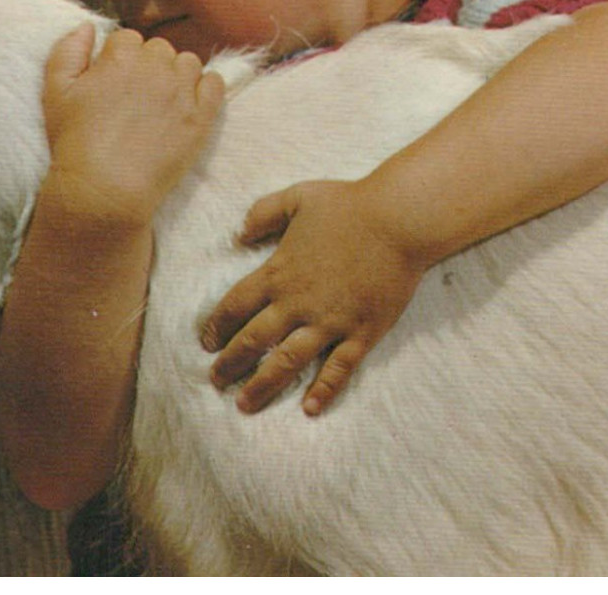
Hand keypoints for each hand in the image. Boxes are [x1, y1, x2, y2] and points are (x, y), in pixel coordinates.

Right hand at [42, 23, 225, 227]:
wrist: (105, 190)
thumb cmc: (75, 142)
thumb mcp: (55, 91)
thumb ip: (67, 50)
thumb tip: (87, 26)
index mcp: (121, 55)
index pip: (127, 39)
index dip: (119, 60)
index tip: (113, 83)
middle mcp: (156, 65)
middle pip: (159, 49)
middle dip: (148, 66)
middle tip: (134, 98)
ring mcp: (182, 90)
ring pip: (187, 63)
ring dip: (176, 75)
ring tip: (160, 103)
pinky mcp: (202, 116)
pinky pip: (215, 84)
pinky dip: (205, 88)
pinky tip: (189, 104)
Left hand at [198, 179, 426, 415]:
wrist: (399, 220)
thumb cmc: (349, 205)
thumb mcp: (297, 197)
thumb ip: (263, 212)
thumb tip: (239, 234)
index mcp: (280, 272)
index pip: (237, 305)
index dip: (217, 326)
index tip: (207, 343)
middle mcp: (298, 302)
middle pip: (254, 340)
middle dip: (231, 364)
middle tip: (216, 381)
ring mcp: (330, 321)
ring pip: (287, 362)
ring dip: (262, 385)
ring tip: (244, 405)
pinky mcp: (361, 332)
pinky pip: (338, 369)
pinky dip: (323, 391)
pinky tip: (308, 409)